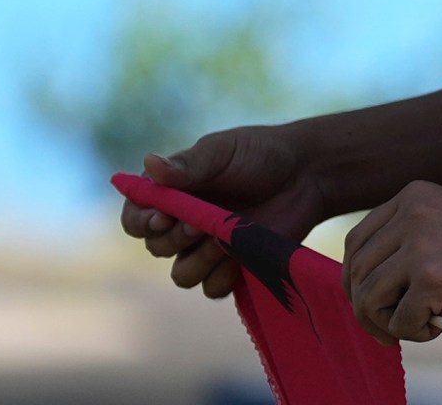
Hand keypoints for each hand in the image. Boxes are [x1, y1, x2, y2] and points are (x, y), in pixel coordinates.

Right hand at [120, 126, 332, 299]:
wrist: (306, 175)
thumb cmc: (260, 154)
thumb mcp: (221, 153)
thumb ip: (187, 166)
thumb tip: (149, 164)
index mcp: (171, 192)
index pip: (135, 217)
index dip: (140, 223)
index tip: (161, 219)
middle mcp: (183, 222)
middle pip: (156, 248)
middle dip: (176, 239)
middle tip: (202, 224)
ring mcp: (207, 247)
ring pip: (182, 275)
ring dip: (199, 261)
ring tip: (224, 240)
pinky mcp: (234, 267)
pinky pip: (213, 288)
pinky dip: (224, 277)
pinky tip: (241, 256)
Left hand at [339, 181, 441, 343]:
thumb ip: (416, 235)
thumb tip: (384, 279)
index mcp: (411, 198)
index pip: (358, 241)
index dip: (355, 276)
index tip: (364, 298)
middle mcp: (408, 218)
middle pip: (357, 272)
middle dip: (364, 308)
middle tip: (382, 329)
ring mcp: (418, 249)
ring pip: (369, 298)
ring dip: (385, 323)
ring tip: (417, 328)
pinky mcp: (432, 282)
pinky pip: (400, 321)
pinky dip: (411, 333)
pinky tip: (438, 328)